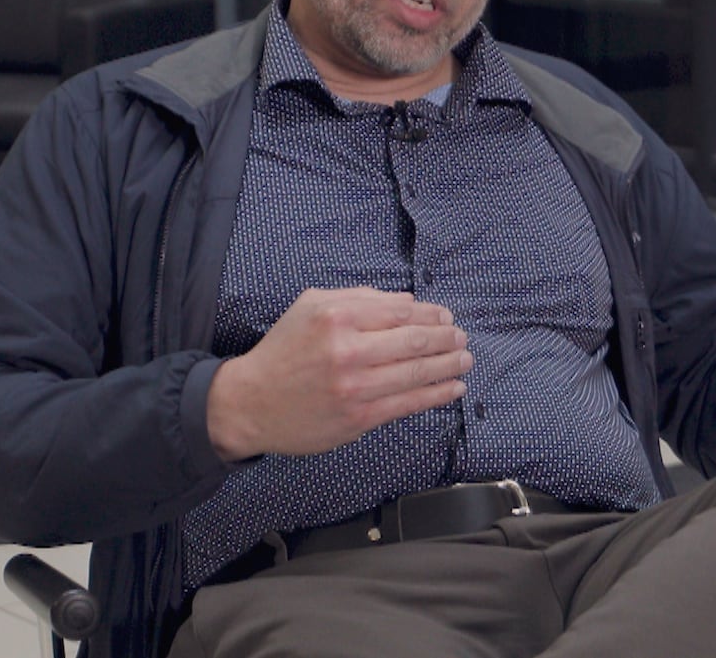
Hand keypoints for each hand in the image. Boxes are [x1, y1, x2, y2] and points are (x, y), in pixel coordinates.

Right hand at [206, 287, 471, 461]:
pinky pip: (409, 403)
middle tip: (461, 337)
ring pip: (417, 372)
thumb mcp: (311, 306)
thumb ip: (360, 298)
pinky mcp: (360, 417)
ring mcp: (355, 386)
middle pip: (415, 340)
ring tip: (465, 359)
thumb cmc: (283, 351)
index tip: (445, 317)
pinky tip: (454, 387)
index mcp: (337, 316)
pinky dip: (437, 394)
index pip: (400, 311)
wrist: (250, 403)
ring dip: (449, 364)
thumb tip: (408, 301)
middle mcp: (347, 349)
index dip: (430, 314)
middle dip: (446, 338)